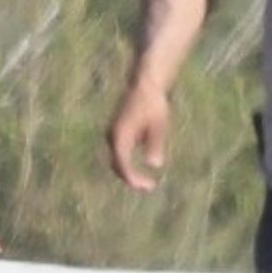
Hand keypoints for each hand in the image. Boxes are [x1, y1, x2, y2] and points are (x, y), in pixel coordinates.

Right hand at [107, 77, 169, 191]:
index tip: (149, 186)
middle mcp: (112, 135)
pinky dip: (128, 165)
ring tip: (147, 183)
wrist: (144, 86)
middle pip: (116, 165)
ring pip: (117, 160)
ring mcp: (113, 134)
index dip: (133, 178)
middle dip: (131, 178)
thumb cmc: (153, 104)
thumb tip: (155, 164)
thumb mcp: (159, 125)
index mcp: (120, 134)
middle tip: (149, 187)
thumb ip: (155, 144)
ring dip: (129, 173)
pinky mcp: (118, 133)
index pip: (122, 163)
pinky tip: (141, 171)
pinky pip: (120, 154)